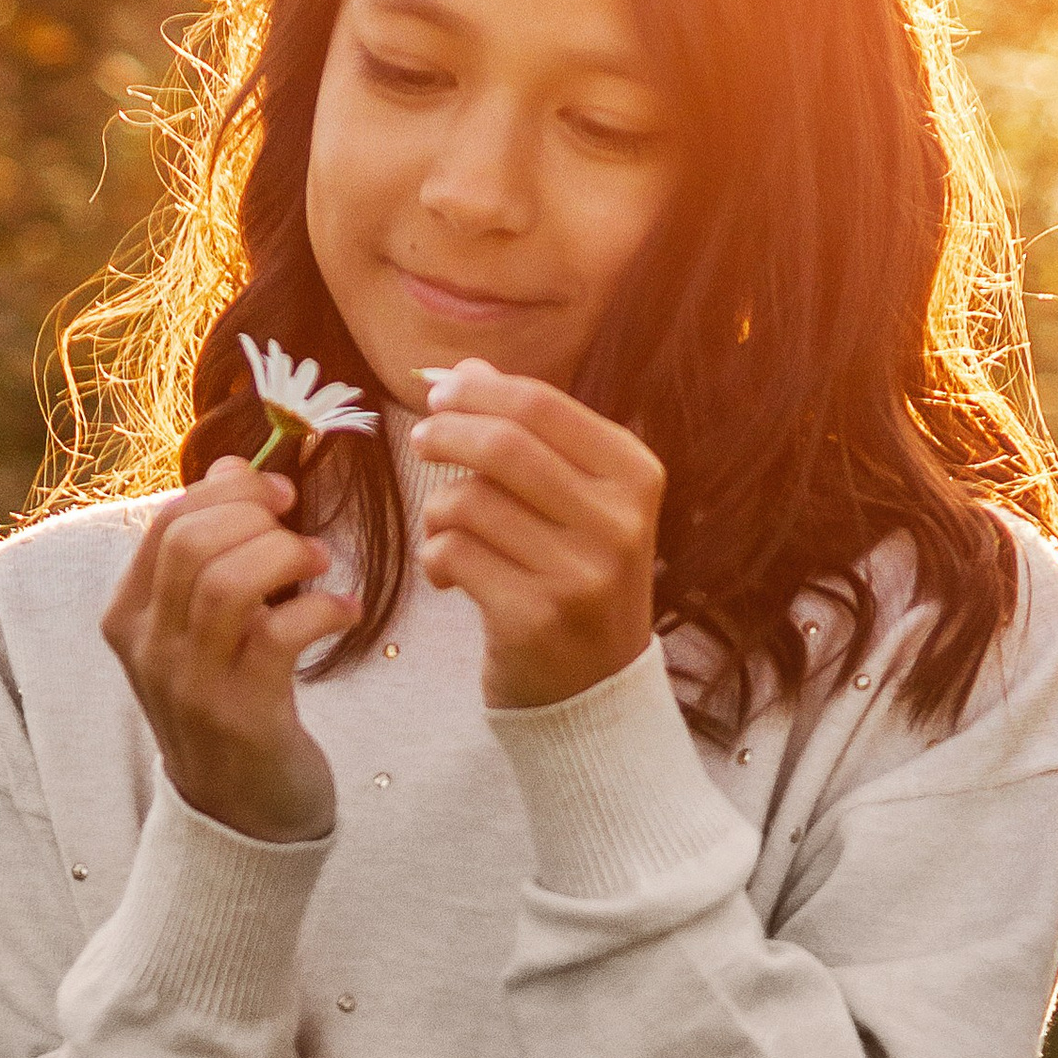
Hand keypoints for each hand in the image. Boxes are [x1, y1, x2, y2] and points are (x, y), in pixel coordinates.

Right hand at [101, 457, 358, 841]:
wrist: (241, 815)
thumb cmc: (229, 704)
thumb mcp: (202, 627)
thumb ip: (210, 549)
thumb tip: (233, 464)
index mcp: (128, 617)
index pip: (166, 522)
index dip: (227, 492)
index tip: (277, 495)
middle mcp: (150, 648)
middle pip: (192, 542)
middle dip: (257, 519)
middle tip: (300, 534)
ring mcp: (191, 683)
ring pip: (227, 582)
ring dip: (287, 558)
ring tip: (321, 568)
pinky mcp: (243, 713)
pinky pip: (279, 634)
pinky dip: (324, 609)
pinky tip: (346, 613)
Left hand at [409, 361, 663, 708]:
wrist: (594, 690)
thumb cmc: (576, 577)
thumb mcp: (577, 501)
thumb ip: (531, 433)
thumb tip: (467, 367)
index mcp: (635, 476)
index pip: (542, 405)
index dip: (478, 390)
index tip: (440, 392)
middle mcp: (618, 523)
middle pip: (504, 446)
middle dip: (446, 433)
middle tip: (421, 438)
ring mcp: (580, 574)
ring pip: (469, 502)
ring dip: (438, 510)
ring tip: (444, 529)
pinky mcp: (535, 617)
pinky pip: (453, 554)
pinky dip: (435, 557)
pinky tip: (449, 575)